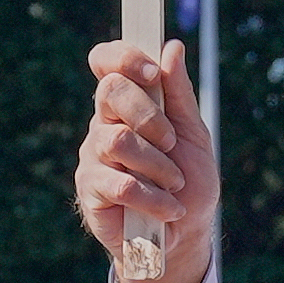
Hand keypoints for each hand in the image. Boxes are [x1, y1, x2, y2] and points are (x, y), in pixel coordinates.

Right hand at [76, 38, 219, 282]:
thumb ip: (180, 94)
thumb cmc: (188, 182)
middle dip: (149, 114)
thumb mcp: (193, 134)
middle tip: (171, 141)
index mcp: (128, 104)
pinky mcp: (91, 190)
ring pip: (118, 140)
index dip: (123, 57)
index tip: (151, 72)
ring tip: (175, 184)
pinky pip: (120, 183)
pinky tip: (168, 209)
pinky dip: (153, 197)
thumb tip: (172, 47)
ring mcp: (93, 156)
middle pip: (110, 92)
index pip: (107, 63)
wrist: (183, 236)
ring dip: (158, 164)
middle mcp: (104, 124)